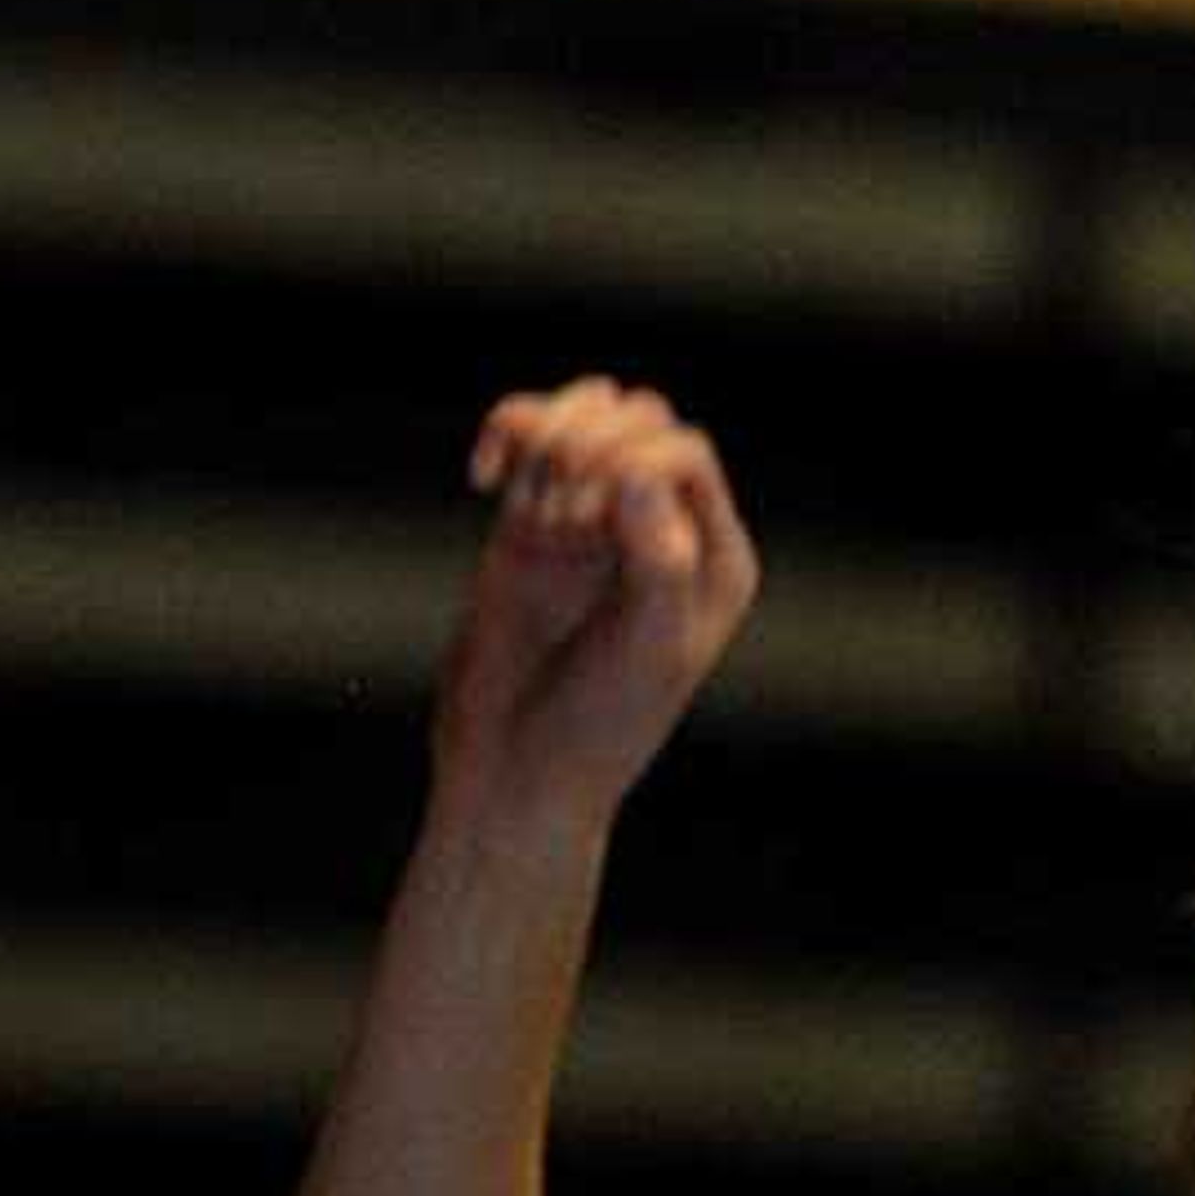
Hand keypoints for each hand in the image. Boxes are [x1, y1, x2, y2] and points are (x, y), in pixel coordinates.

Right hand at [434, 377, 758, 833]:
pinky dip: (505, 433)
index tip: (591, 527)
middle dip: (589, 450)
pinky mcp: (528, 526)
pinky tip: (483, 478)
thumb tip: (638, 468)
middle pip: (638, 422)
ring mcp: (592, 523)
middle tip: (560, 527)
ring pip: (586, 415)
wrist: (510, 780)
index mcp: (710, 557)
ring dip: (550, 440)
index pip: (683, 453)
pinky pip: (528, 437)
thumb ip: (659, 558)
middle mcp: (659, 529)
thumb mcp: (650, 651)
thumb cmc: (596, 728)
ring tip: (532, 518)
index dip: (632, 463)